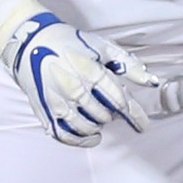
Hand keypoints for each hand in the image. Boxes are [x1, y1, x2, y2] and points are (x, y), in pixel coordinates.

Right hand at [0, 9, 157, 146]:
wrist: (31, 43)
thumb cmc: (70, 43)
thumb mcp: (103, 47)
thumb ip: (129, 65)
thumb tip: (151, 82)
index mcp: (91, 72)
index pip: (119, 101)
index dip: (135, 115)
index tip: (143, 125)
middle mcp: (74, 89)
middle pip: (104, 115)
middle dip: (113, 115)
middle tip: (113, 109)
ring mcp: (58, 102)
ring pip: (86, 127)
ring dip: (98, 126)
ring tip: (101, 118)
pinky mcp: (44, 111)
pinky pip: (64, 134)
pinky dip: (80, 140)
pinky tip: (91, 136)